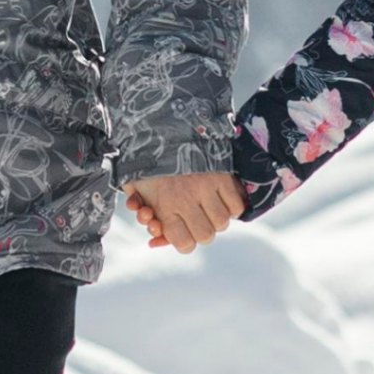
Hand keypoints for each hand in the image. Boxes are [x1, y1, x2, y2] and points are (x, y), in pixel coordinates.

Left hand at [126, 170, 243, 252]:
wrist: (159, 130)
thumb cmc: (146, 165)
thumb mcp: (137, 192)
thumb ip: (147, 218)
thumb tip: (154, 242)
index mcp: (164, 205)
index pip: (184, 244)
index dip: (183, 243)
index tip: (180, 233)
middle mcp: (186, 198)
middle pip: (206, 236)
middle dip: (200, 233)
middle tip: (194, 221)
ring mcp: (207, 186)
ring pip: (223, 223)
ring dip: (215, 220)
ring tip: (207, 209)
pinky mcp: (223, 175)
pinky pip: (237, 205)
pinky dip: (231, 207)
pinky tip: (220, 200)